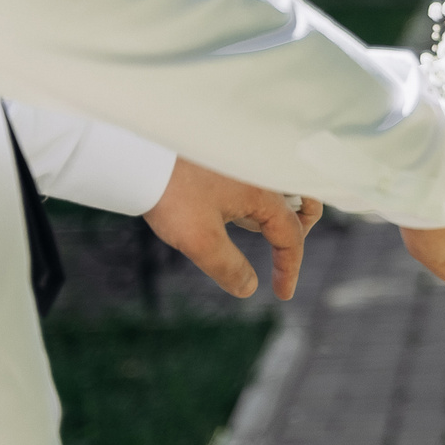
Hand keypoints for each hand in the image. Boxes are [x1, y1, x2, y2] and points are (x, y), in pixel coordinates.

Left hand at [143, 156, 322, 300]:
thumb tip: (248, 288)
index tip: (282, 293)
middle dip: (300, 228)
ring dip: (279, 210)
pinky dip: (260, 196)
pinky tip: (232, 208)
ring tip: (250, 229)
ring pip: (280, 188)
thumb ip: (228, 267)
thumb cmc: (171, 192)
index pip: (291, 236)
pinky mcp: (231, 155)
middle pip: (303, 200)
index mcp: (263, 193)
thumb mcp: (200, 241)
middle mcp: (262, 172)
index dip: (290, 268)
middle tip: (282, 251)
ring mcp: (248, 160)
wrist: (141, 151)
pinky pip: (260, 178)